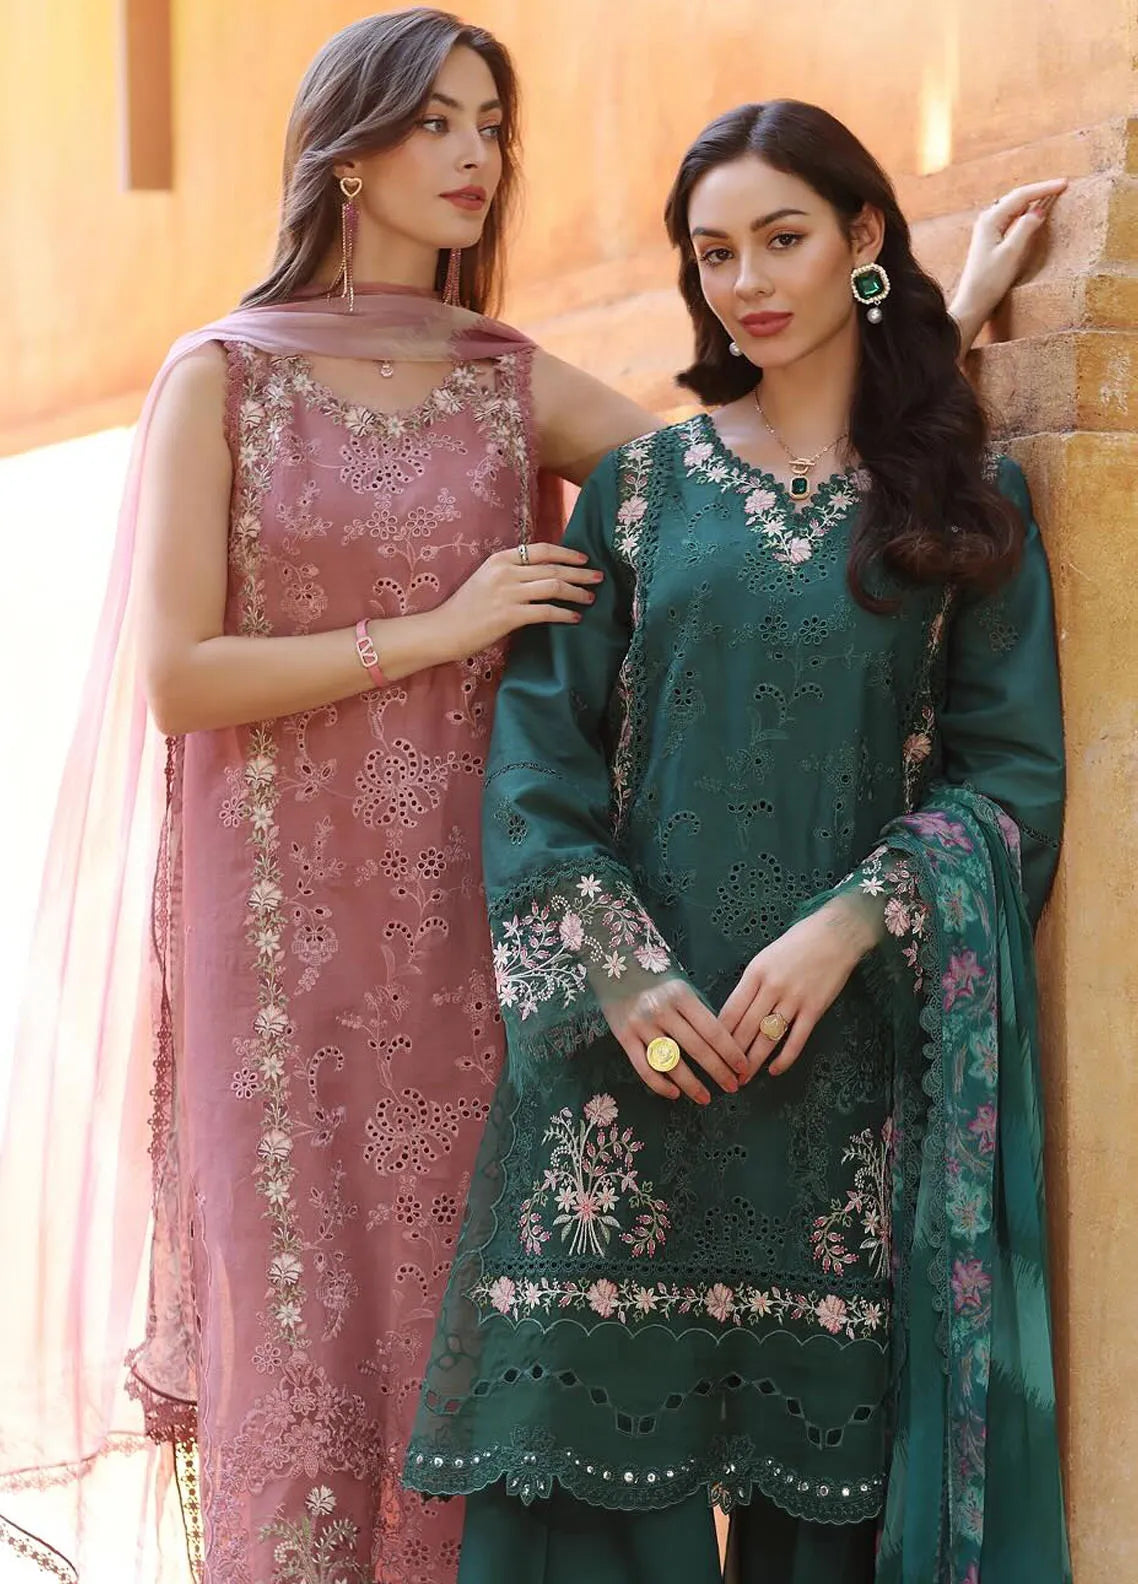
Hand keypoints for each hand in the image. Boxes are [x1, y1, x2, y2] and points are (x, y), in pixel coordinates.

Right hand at [433, 541, 603, 661]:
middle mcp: (506, 571)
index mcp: (500, 559)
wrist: (443, 629)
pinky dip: (565, 614)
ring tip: (591, 598)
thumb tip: (544, 574)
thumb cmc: (466, 608)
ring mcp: (508, 593)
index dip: (567, 552)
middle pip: (553, 567)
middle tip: (599, 578)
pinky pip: (546, 611)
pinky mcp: (509, 615)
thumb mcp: (486, 579)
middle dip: (580, 572)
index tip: (584, 558)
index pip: (542, 549)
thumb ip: (512, 572)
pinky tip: (575, 618)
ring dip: (577, 592)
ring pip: (554, 586)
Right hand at [603, 978, 750, 1104]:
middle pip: (697, 1049)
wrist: (613, 969)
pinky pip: (644, 1068)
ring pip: (672, 1063)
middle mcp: (661, 1010)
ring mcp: (641, 1025)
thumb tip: (724, 1045)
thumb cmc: (655, 980)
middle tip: (733, 1087)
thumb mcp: (680, 988)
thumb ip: (698, 1013)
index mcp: (681, 996)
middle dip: (719, 1071)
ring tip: (706, 1098)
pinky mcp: (624, 1037)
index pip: (712, 1029)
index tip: (743, 1067)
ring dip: (692, 1085)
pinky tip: (674, 1093)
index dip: (730, 1052)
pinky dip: (660, 1085)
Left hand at [720, 900, 877, 1078]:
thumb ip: (752, 983)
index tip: (710, 1049)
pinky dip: (785, 1058)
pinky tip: (775, 1070)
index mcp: (755, 972)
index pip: (731, 1010)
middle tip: (722, 1072)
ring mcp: (794, 999)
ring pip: (767, 1037)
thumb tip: (736, 1010)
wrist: (835, 934)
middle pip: (746, 1027)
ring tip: (742, 1078)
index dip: (719, 1034)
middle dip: (731, 1054)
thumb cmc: (798, 942)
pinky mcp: (814, 1009)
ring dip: (753, 1061)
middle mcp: (771, 987)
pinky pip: (796, 1039)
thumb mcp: (766, 956)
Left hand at [950, 178, 1066, 348]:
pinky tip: (1034, 212)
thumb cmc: (989, 281)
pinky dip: (1025, 212)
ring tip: (1052, 194)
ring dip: (1033, 199)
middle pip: (1017, 197)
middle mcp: (987, 220)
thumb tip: (1039, 210)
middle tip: (1062, 186)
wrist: (973, 302)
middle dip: (1039, 190)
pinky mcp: (990, 239)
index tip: (1065, 183)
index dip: (1044, 188)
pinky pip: (1011, 218)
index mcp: (991, 219)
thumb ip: (1025, 228)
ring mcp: (988, 229)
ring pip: (1014, 207)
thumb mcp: (1011, 254)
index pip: (1021, 196)